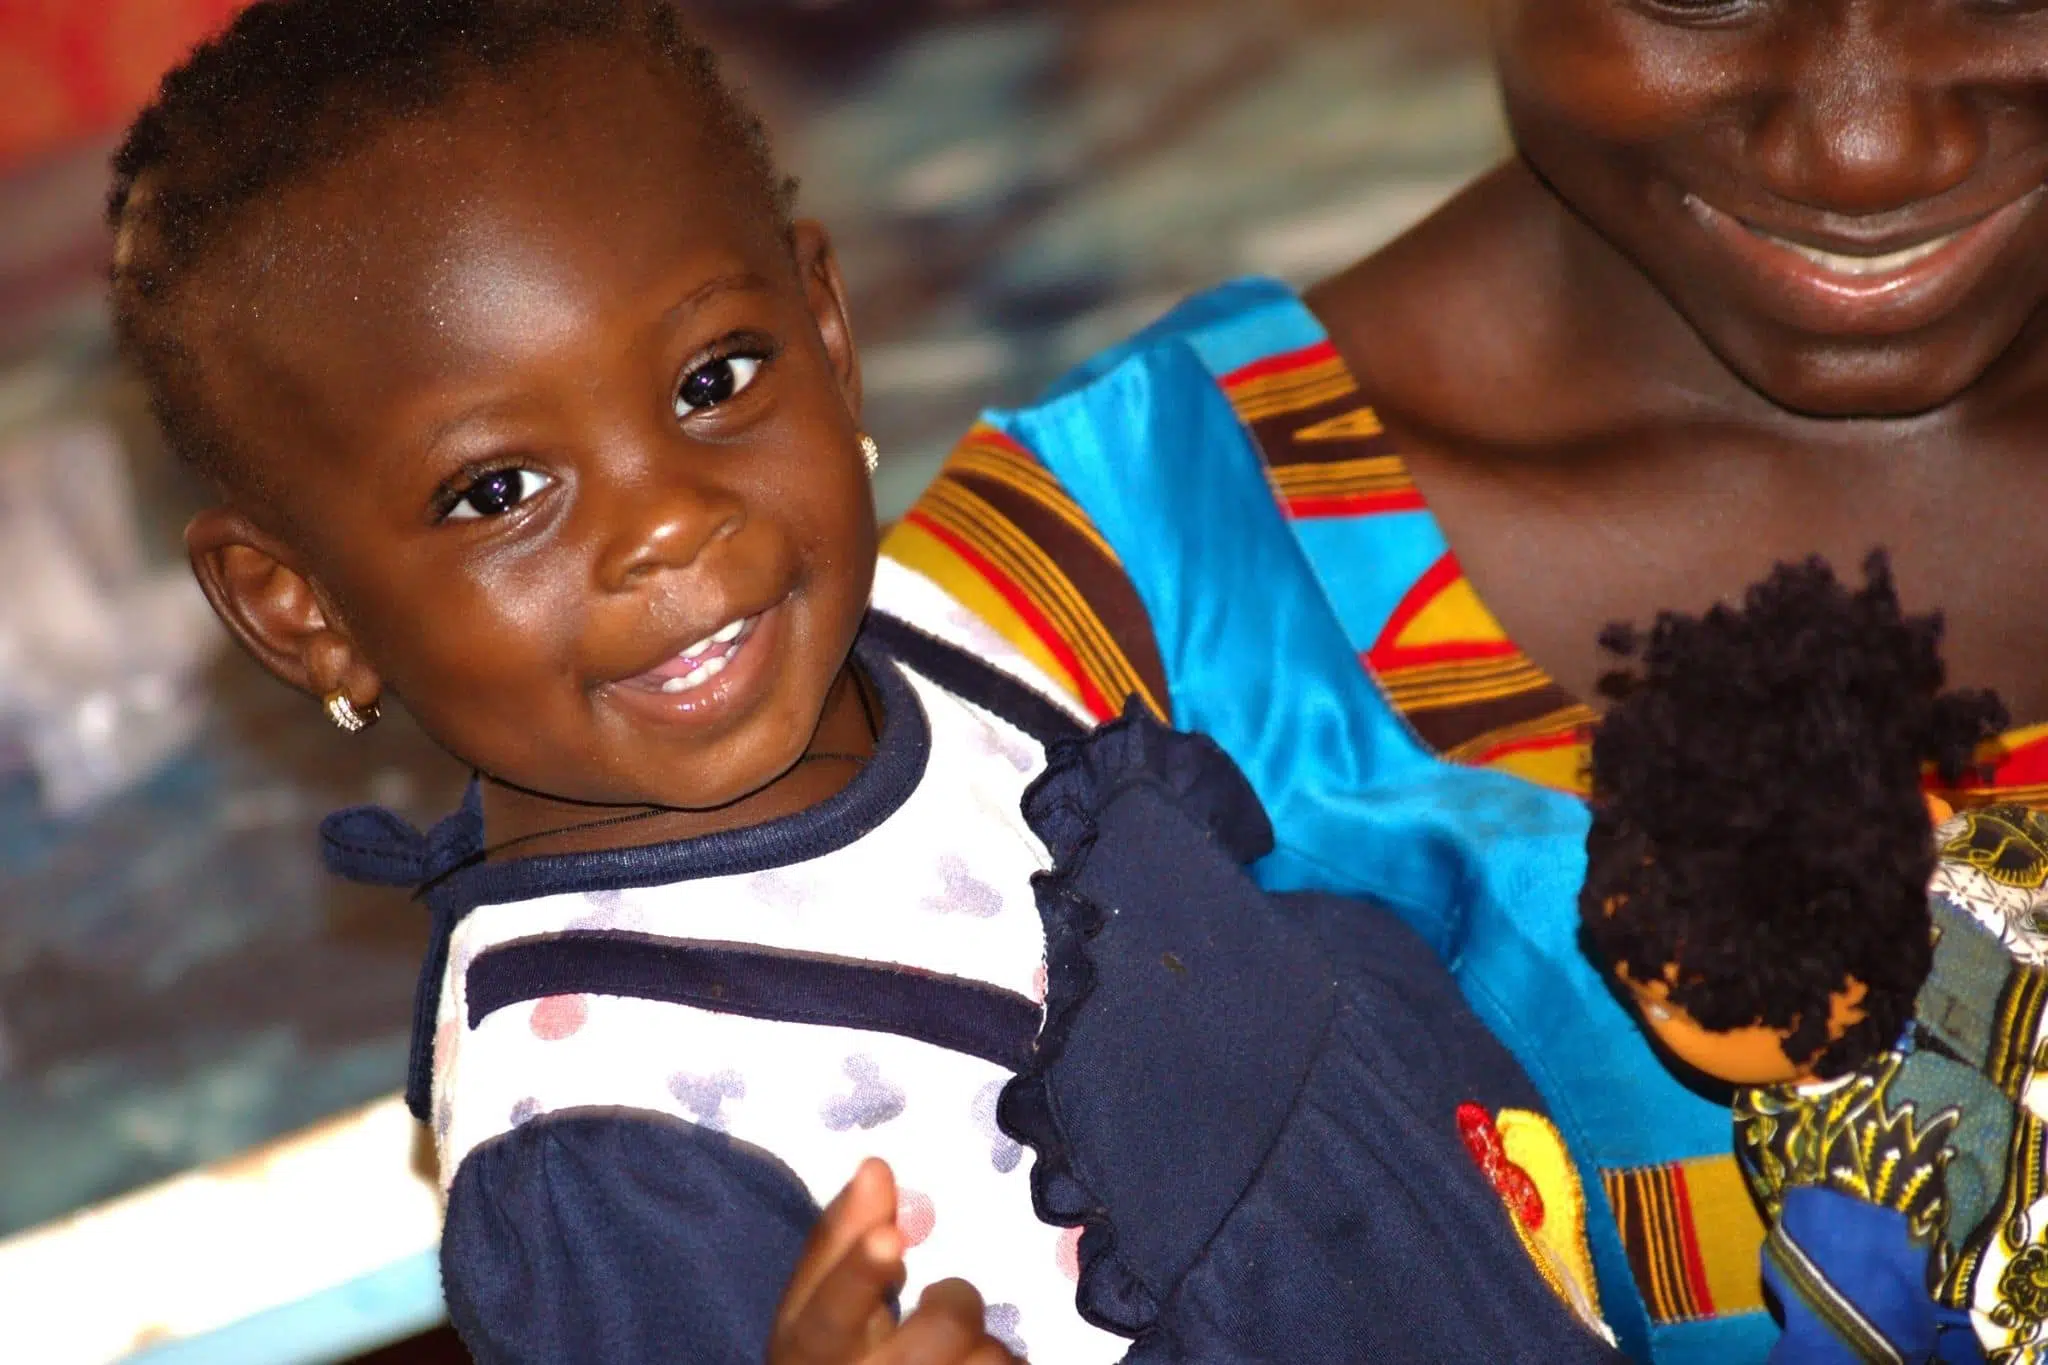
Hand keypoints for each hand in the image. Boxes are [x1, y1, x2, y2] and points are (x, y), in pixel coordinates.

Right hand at [768, 1158, 1023, 1364]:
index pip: (831, 1315)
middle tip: (936, 1301)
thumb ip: (842, 1238)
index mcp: (813, 1349)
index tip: (888, 1236)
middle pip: (940, 1330)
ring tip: (956, 1358)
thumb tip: (875, 1166)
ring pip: (990, 1357)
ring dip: (986, 1348)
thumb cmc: (835, 1351)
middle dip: (954, 1301)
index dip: (860, 1275)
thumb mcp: (818, 1303)